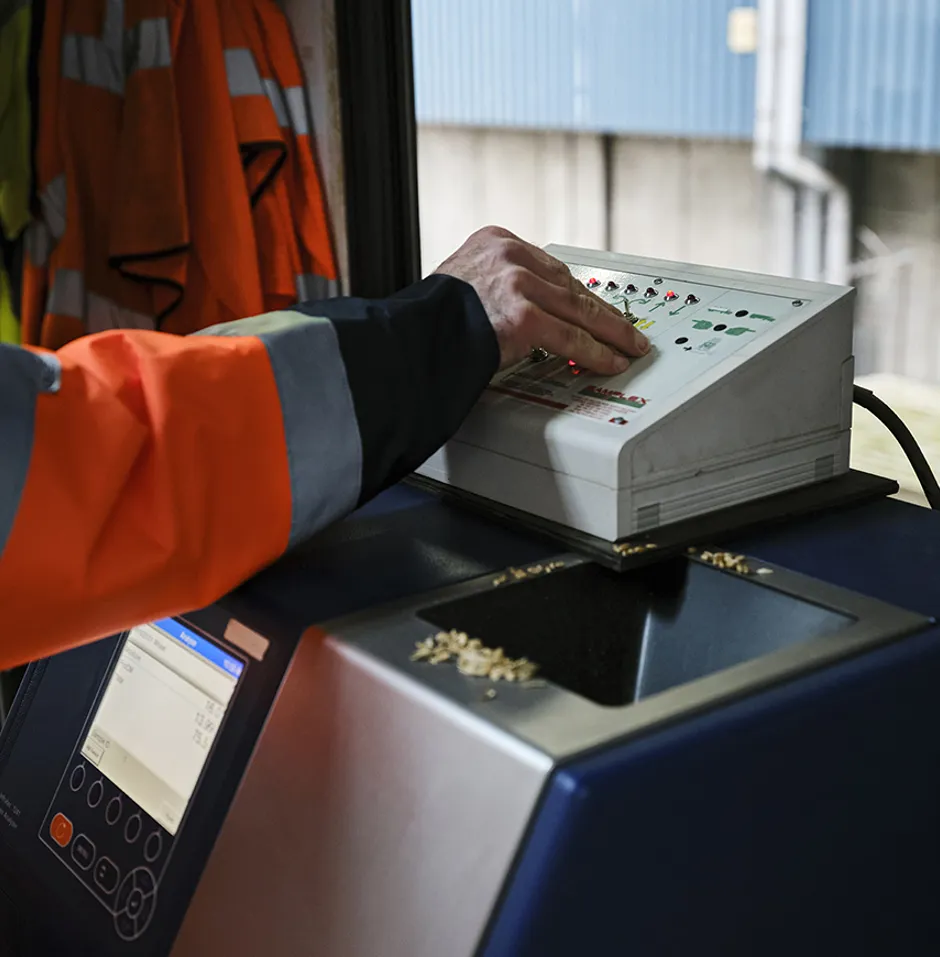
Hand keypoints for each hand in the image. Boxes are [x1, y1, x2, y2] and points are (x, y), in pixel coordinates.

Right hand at [435, 225, 648, 374]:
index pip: (551, 266)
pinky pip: (570, 338)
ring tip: (629, 346)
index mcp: (495, 241)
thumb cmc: (429, 321)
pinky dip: (595, 352)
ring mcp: (519, 284)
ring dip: (611, 333)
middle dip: (603, 312)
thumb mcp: (461, 283)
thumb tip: (516, 308)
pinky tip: (611, 361)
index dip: (577, 291)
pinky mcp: (524, 316)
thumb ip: (492, 286)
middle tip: (626, 327)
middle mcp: (510, 255)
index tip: (594, 304)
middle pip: (571, 285)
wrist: (411, 338)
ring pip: (579, 311)